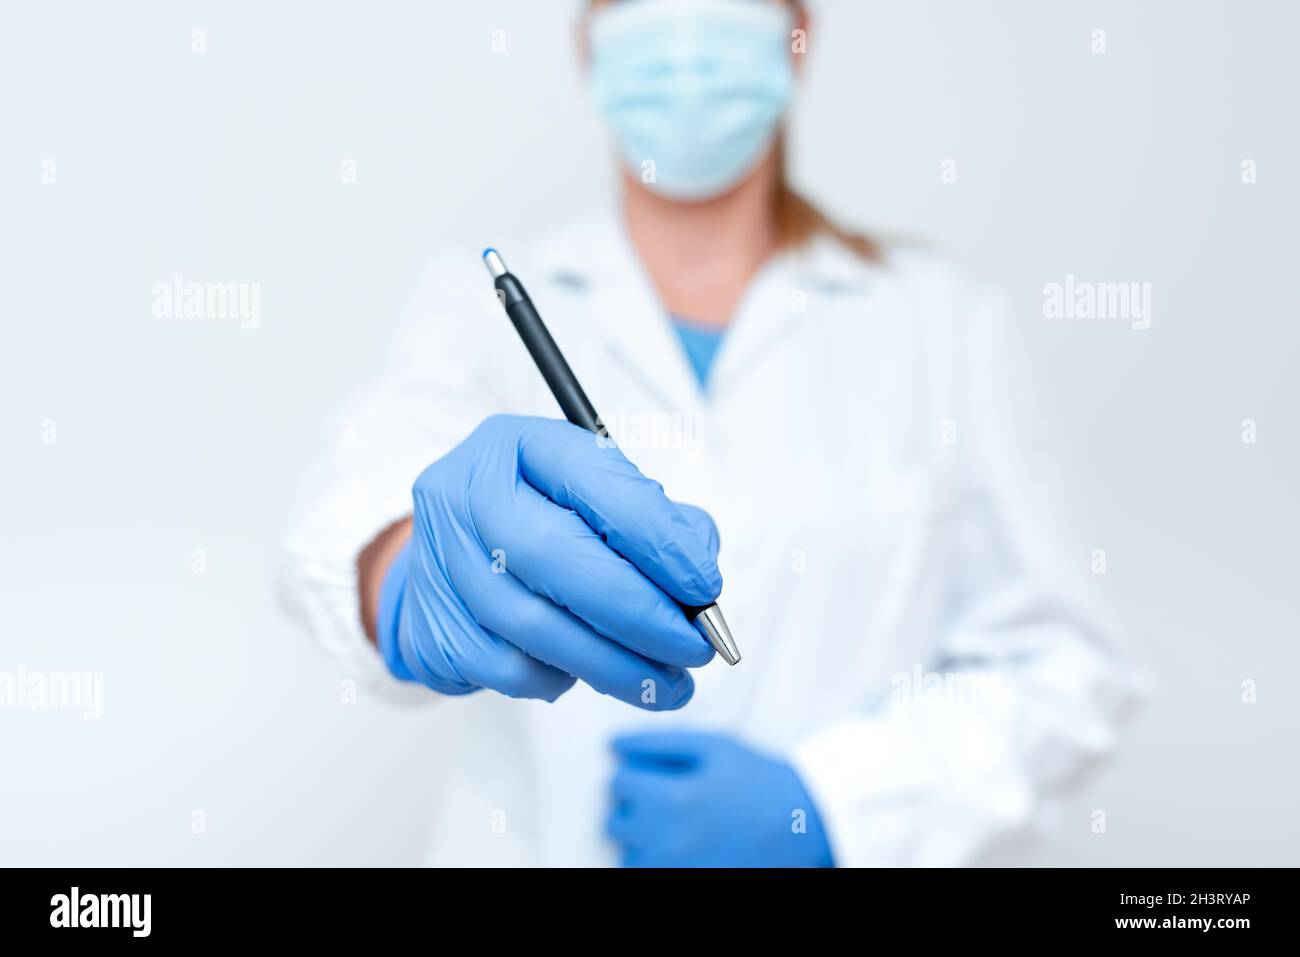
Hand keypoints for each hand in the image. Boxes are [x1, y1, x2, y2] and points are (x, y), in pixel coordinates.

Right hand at [381, 415, 721, 708]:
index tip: (705, 587)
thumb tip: (699, 588)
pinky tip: (587, 670)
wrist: (456, 557)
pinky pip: (508, 669)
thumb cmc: (550, 522)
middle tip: (694, 649)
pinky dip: (561, 679)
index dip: (655, 537)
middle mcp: (464, 493)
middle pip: (553, 557)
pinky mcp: (430, 625)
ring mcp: (438, 560)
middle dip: (638, 614)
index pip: (591, 479)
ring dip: (614, 666)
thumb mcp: (605, 498)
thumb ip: (663, 526)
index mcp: (516, 443)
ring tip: (667, 684)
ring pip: (532, 627)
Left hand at [606, 730, 833, 866]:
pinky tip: (681, 847)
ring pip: (627, 855)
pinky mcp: (685, 881)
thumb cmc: (759, 782)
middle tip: (664, 799)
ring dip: (640, 839)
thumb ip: (659, 742)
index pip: (618, 783)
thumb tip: (615, 744)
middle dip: (634, 807)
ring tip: (674, 826)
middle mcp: (668, 840)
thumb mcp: (714, 747)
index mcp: (673, 799)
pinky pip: (645, 873)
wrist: (803, 827)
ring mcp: (675, 869)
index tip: (653, 775)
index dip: (634, 773)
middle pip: (616, 822)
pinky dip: (654, 861)